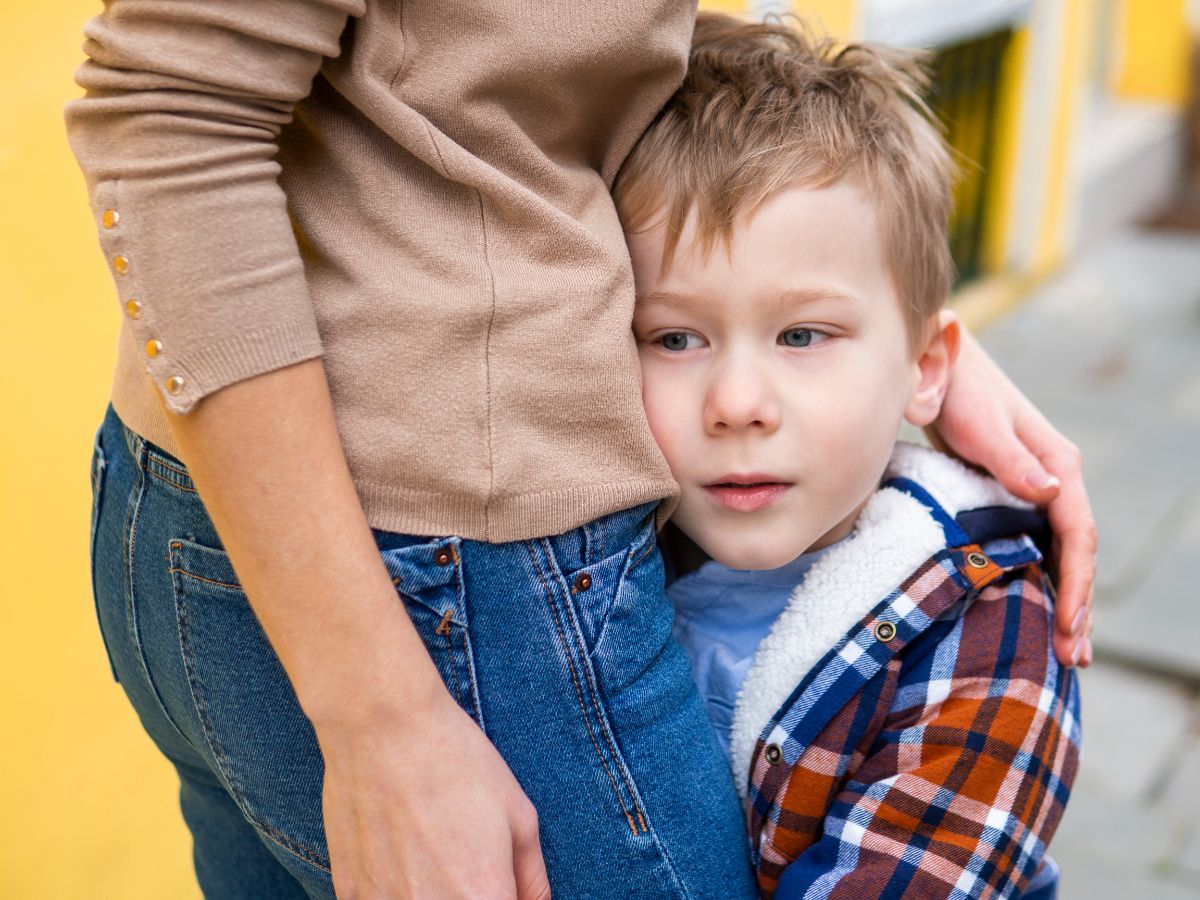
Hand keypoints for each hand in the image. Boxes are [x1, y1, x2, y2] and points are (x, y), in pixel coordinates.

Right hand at [317, 694, 551, 899]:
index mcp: (482, 896)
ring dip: (430, 891)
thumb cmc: (457, 761)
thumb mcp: (519, 815)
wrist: (384, 726)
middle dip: (469, 891)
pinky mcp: (348, 891)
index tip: (497, 878)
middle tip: (462, 855)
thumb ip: (532, 878)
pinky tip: (398, 848)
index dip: (502, 896)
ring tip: (429, 849)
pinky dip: (393, 887)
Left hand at [928, 326, 1094, 668]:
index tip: (1069, 626)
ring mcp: (1035, 486)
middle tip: (1073, 658)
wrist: (937, 363)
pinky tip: (1030, 607)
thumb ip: (1011, 460)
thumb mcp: (981, 425)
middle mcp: (1055, 478)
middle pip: (1075, 552)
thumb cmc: (956, 390)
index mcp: (1059, 464)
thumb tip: (1051, 494)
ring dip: (1063, 598)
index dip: (1076, 584)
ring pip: (1057, 552)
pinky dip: (1039, 578)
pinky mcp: (1010, 490)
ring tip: (1064, 649)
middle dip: (1077, 606)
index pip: (1078, 535)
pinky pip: (1034, 543)